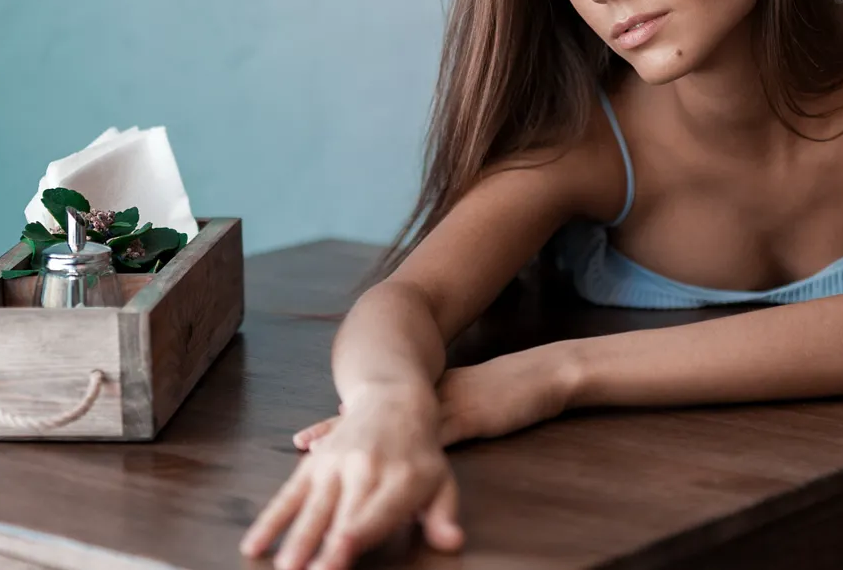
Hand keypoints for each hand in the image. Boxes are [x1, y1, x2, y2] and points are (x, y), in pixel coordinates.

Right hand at [241, 390, 463, 569]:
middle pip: (338, 514)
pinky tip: (254, 543)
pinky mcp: (313, 463)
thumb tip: (452, 542)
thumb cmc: (420, 452)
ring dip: (293, 537)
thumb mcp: (441, 481)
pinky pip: (287, 494)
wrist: (395, 397)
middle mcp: (363, 470)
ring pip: (310, 506)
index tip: (337, 556)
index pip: (374, 514)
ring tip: (281, 566)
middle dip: (320, 545)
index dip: (354, 537)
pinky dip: (269, 520)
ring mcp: (334, 464)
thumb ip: (443, 516)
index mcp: (398, 479)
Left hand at [295, 346, 575, 451]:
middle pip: (372, 419)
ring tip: (329, 457)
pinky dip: (408, 456)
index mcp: (421, 395)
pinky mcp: (465, 419)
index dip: (336, 425)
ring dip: (363, 446)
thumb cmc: (502, 393)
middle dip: (336, 435)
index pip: (370, 411)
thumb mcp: (461, 403)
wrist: (538, 376)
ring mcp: (443, 407)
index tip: (305, 439)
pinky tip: (391, 466)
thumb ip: (432, 417)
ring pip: (394, 430)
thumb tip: (399, 432)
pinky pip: (431, 442)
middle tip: (303, 445)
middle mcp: (425, 399)